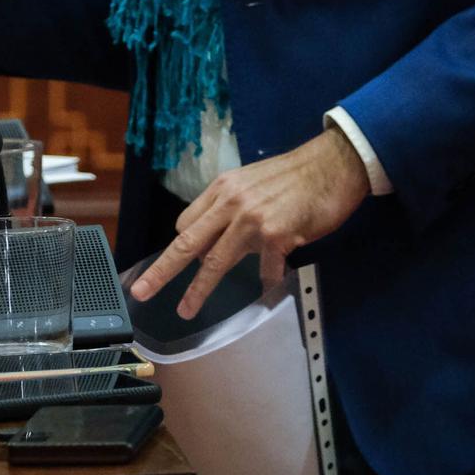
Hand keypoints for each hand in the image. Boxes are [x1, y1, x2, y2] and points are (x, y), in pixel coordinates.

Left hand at [128, 128, 369, 318]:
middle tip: (142, 290)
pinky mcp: (277, 234)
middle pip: (187, 242)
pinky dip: (267, 280)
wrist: (332, 165)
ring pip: (215, 261)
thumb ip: (232, 206)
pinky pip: (265, 269)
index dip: (182, 246)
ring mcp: (252, 219)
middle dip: (162, 270)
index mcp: (222, 189)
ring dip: (199, 289)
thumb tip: (219, 234)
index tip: (178, 262)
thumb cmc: (295, 176)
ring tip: (187, 309)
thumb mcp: (251, 182)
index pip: (187, 223)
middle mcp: (231, 202)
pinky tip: (271, 284)